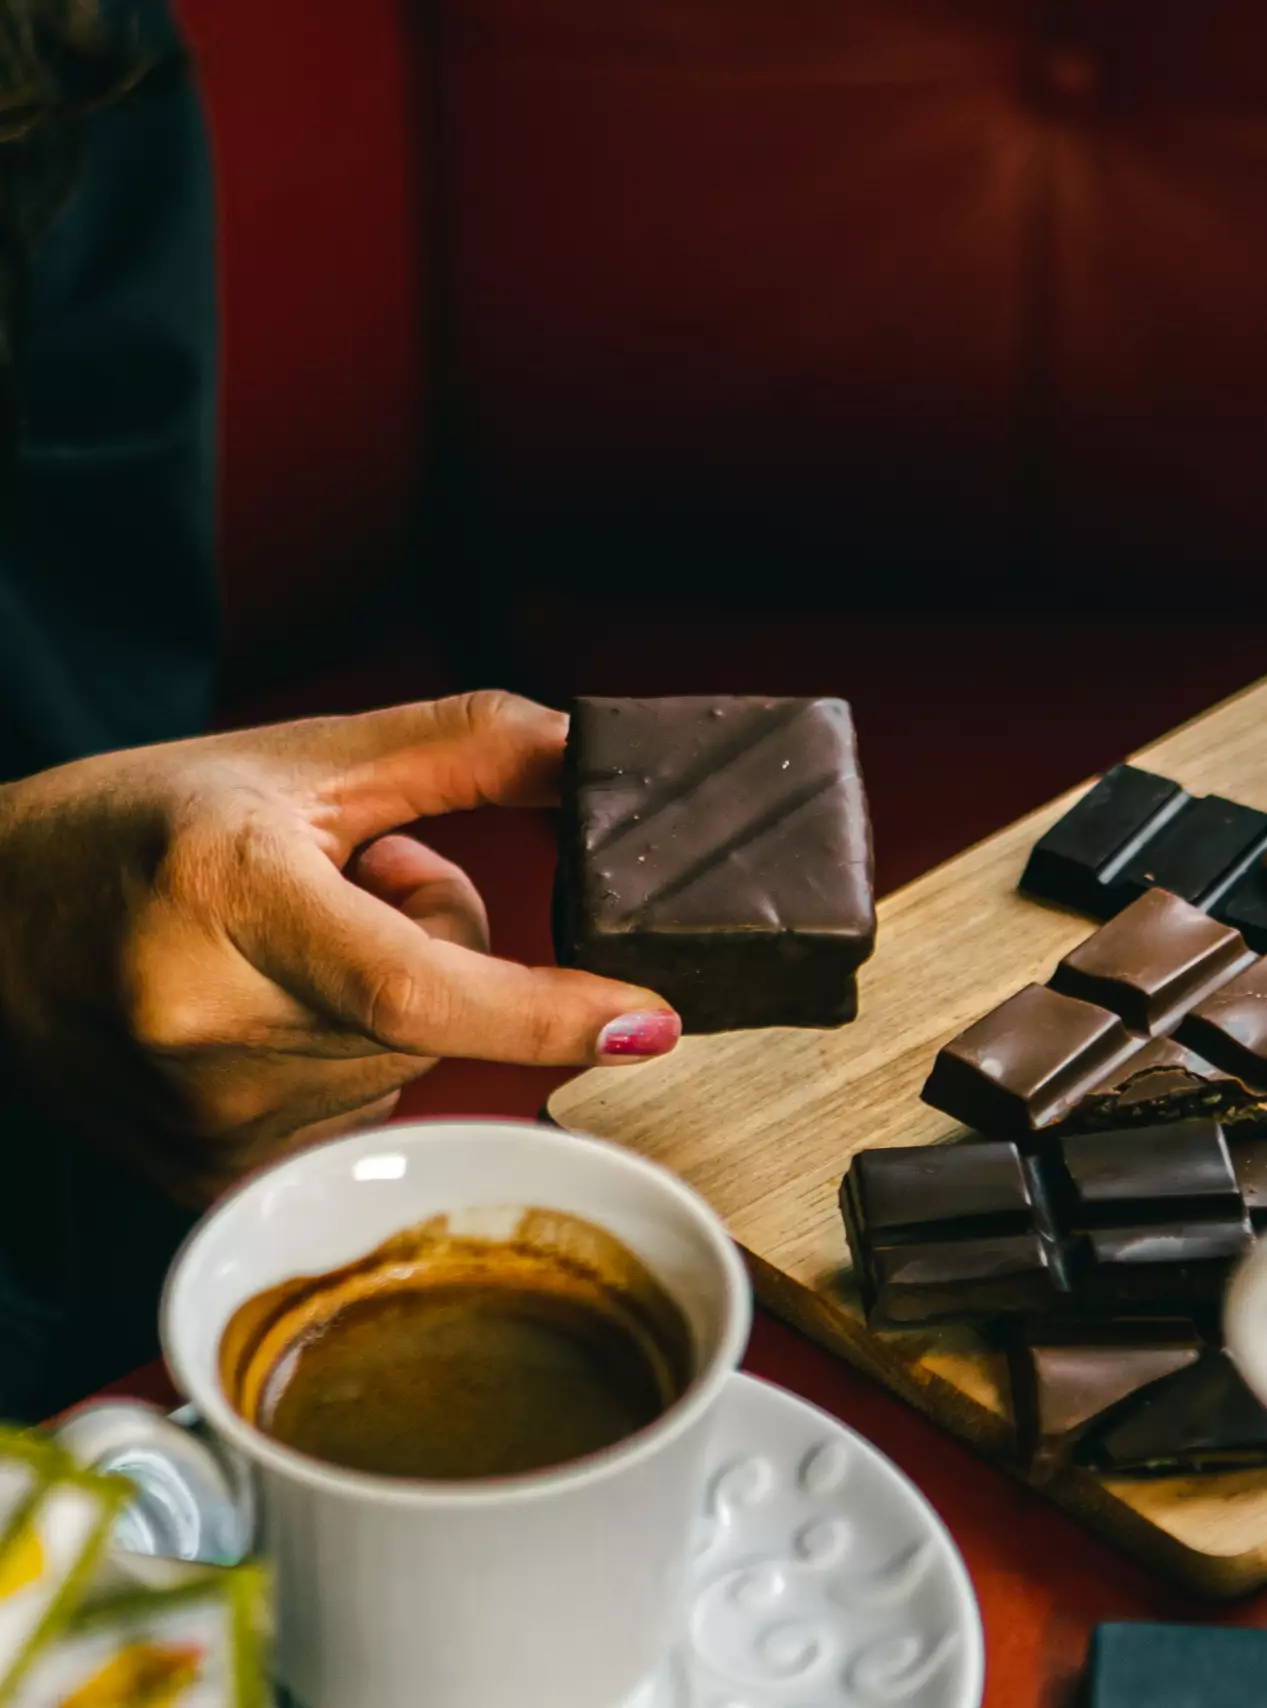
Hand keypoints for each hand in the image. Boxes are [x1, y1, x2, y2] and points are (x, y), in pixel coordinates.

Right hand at [0, 692, 679, 1202]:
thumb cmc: (139, 828)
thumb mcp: (298, 759)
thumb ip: (462, 747)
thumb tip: (596, 760)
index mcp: (230, 893)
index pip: (412, 977)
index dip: (541, 1008)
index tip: (650, 1021)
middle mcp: (209, 1021)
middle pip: (433, 1012)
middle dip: (433, 939)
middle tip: (339, 887)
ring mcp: (204, 1119)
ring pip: (404, 1064)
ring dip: (386, 1005)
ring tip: (279, 950)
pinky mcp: (208, 1178)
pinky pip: (360, 1116)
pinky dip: (345, 1061)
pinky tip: (261, 1017)